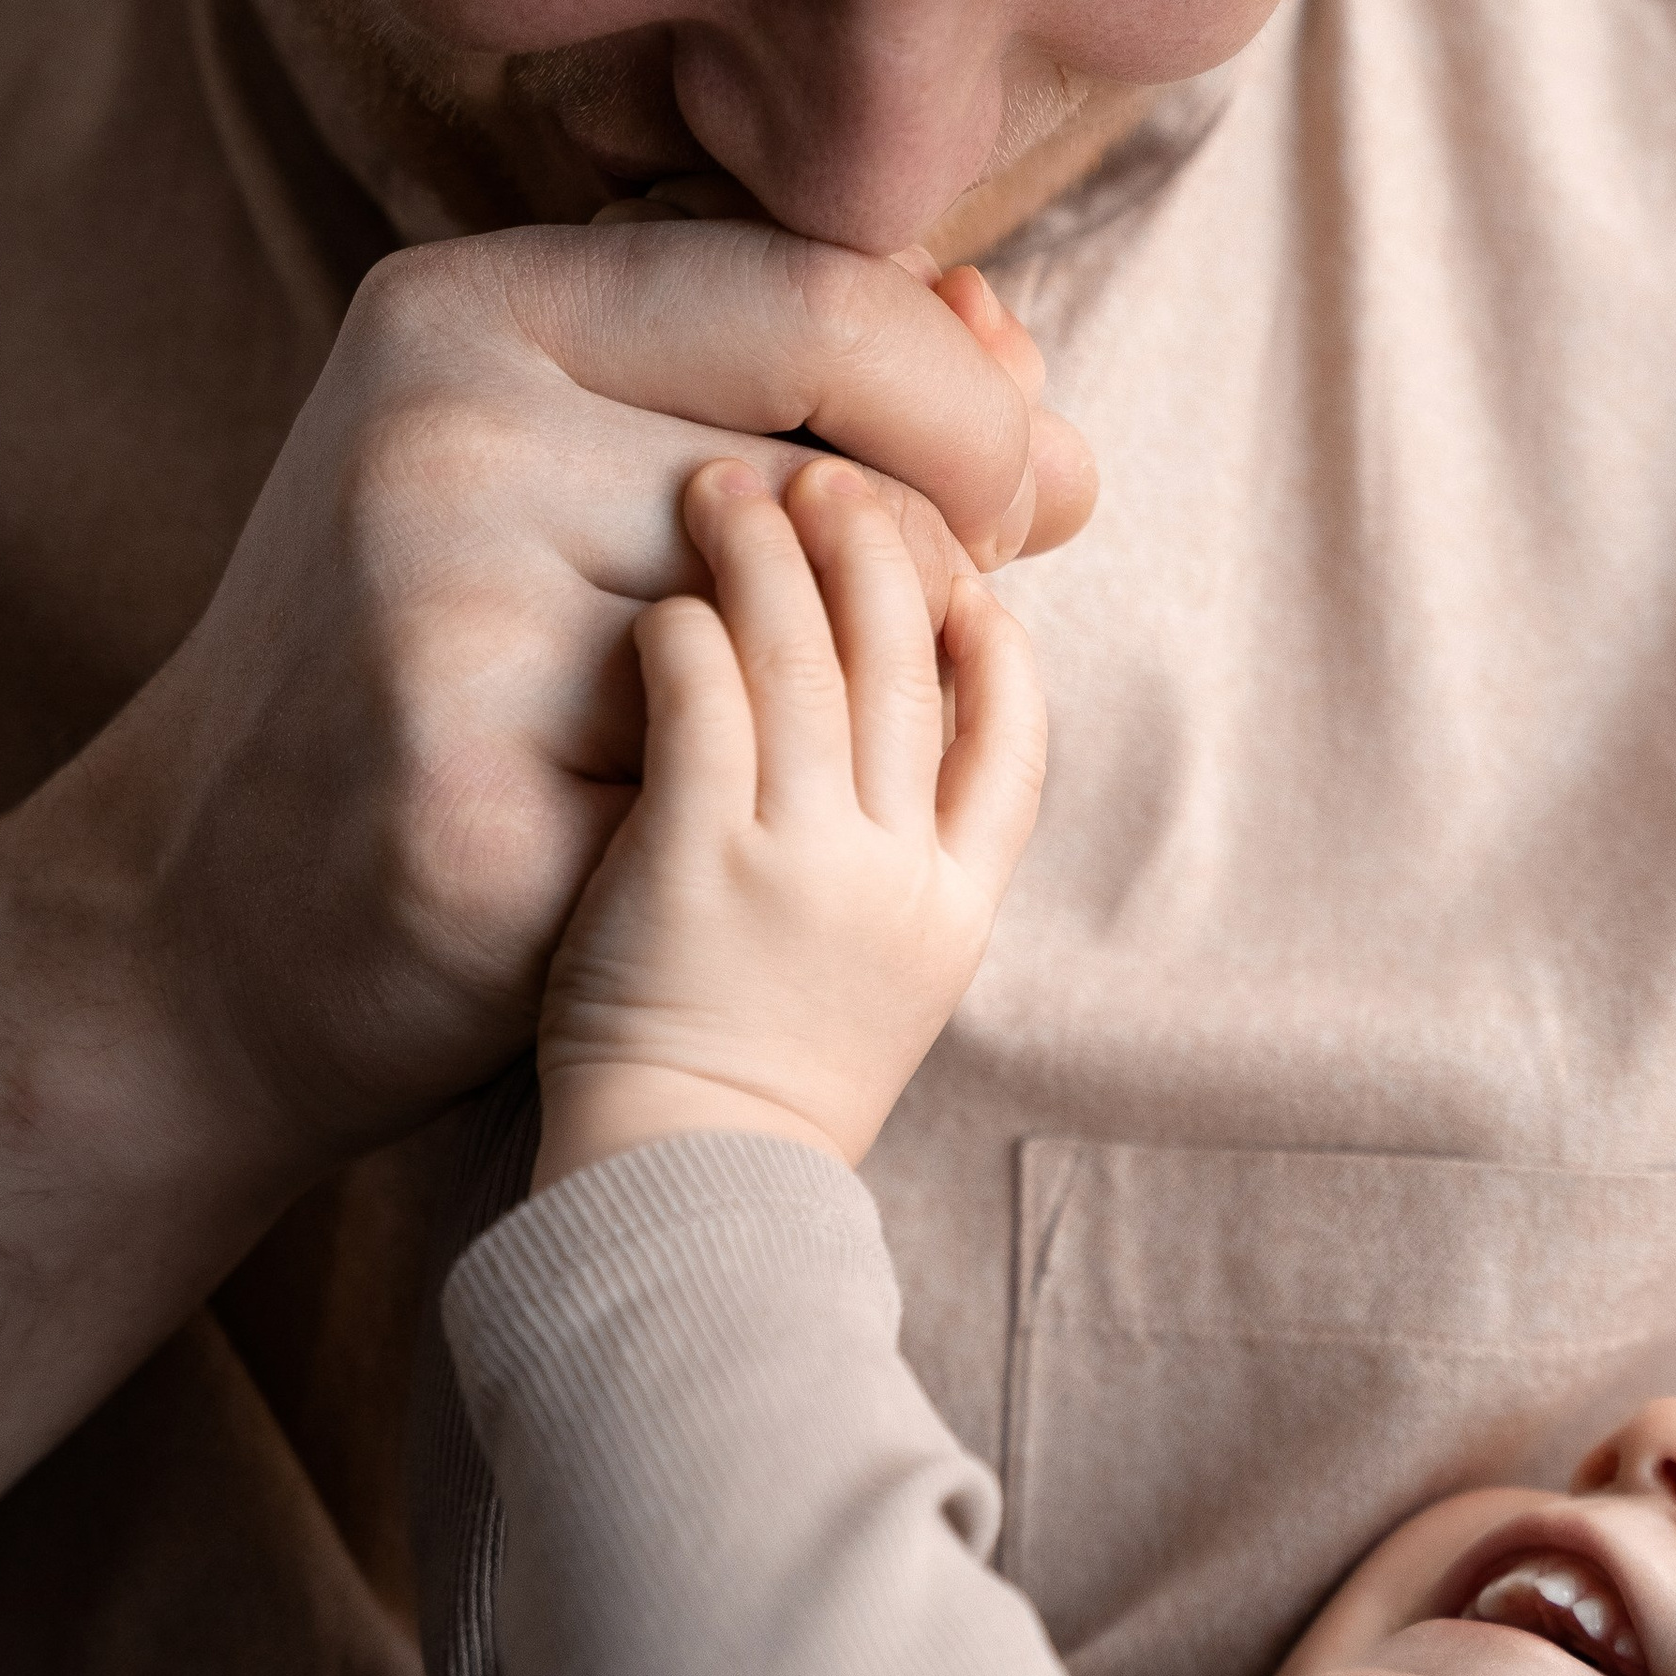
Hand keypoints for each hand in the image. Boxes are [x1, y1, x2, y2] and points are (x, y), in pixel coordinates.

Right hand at [75, 215, 1088, 1174]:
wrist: (200, 918)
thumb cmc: (445, 678)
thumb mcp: (583, 486)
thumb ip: (800, 414)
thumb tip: (1055, 425)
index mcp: (467, 306)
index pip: (831, 296)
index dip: (966, 413)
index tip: (1007, 500)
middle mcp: (442, 429)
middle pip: (845, 486)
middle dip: (923, 588)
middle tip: (879, 668)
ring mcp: (443, 615)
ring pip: (807, 649)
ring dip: (831, 727)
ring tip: (738, 757)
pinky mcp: (467, 807)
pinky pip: (736, 804)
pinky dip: (740, 842)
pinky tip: (650, 860)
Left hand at [532, 456, 1046, 1183]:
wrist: (686, 1198)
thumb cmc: (751, 1101)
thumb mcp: (874, 994)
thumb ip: (891, 881)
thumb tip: (875, 771)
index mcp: (954, 909)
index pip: (1013, 744)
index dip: (994, 644)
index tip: (962, 579)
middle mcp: (896, 876)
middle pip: (913, 665)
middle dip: (876, 548)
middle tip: (824, 476)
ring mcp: (803, 867)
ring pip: (810, 660)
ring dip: (771, 553)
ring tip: (727, 485)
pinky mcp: (699, 864)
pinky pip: (705, 705)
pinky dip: (688, 633)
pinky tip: (662, 601)